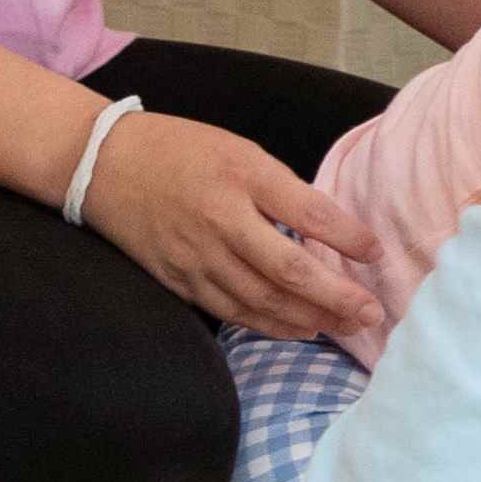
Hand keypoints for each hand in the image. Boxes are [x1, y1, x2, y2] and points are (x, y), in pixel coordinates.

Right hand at [81, 108, 377, 338]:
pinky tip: (300, 329)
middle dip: (337, 297)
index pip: (308, 212)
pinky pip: (230, 311)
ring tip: (347, 326)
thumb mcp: (241, 152)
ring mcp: (195, 256)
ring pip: (262, 300)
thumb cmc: (183, 153)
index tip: (377, 253)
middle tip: (373, 313)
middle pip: (288, 270)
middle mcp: (220, 220)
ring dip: (310, 318)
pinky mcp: (177, 280)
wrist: (104, 164)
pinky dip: (269, 325)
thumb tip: (331, 231)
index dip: (348, 237)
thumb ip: (282, 190)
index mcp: (242, 176)